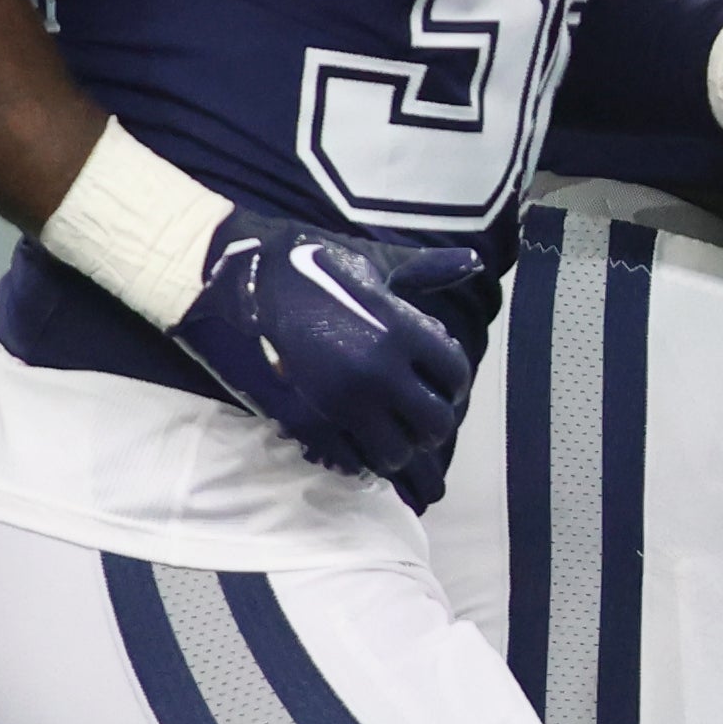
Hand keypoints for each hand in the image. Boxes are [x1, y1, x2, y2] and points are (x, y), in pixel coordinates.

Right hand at [167, 217, 478, 483]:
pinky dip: (358, 457)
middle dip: (431, 424)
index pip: (455, 376)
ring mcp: (343, 401)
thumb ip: (428, 271)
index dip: (454, 384)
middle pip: (434, 424)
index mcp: (403, 332)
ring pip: (394, 452)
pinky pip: (350, 460)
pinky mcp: (308, 420)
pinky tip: (355, 440)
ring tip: (388, 431)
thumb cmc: (318, 270)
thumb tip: (473, 263)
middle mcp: (379, 372)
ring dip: (397, 446)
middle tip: (418, 416)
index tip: (441, 383)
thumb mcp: (378, 265)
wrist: (249, 284)